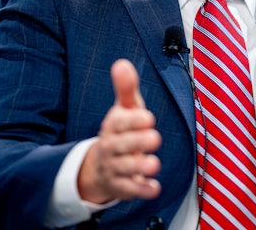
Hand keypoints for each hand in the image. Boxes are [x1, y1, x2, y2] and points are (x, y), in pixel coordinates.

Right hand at [78, 59, 161, 203]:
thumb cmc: (121, 132)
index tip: (148, 117)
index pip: (118, 122)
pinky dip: (142, 191)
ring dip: (140, 167)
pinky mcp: (121, 187)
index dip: (132, 120)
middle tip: (155, 138)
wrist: (100, 166)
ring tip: (154, 164)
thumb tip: (122, 63)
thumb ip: (125, 88)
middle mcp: (110, 147)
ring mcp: (115, 168)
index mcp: (112, 126)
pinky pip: (130, 190)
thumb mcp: (124, 109)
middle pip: (121, 146)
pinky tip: (154, 188)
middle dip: (137, 142)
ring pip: (125, 169)